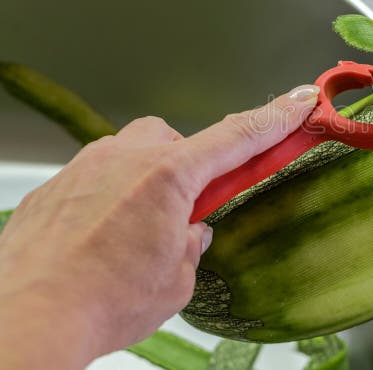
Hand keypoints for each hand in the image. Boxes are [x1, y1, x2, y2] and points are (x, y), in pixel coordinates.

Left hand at [0, 84, 318, 369]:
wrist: (26, 317)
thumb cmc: (100, 302)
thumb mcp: (176, 279)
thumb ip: (192, 243)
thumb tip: (188, 232)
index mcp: (167, 176)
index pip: (238, 136)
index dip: (276, 117)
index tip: (300, 99)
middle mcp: (126, 158)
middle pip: (176, 140)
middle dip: (190, 166)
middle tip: (191, 208)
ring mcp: (87, 166)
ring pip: (133, 154)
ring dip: (148, 182)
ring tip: (140, 232)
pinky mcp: (58, 185)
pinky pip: (98, 177)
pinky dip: (112, 200)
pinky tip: (104, 240)